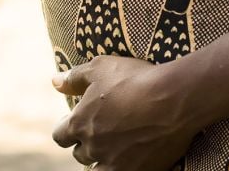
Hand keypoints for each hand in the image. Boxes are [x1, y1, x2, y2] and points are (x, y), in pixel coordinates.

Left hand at [51, 56, 201, 170]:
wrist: (173, 99)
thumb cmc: (136, 80)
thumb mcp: (101, 68)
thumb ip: (74, 77)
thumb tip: (55, 82)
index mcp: (80, 123)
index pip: (60, 135)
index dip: (69, 128)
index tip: (79, 121)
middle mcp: (92, 147)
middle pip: (80, 154)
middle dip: (87, 143)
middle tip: (103, 132)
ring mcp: (113, 163)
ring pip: (96, 170)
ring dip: (101, 160)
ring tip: (113, 150)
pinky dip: (119, 168)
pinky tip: (128, 159)